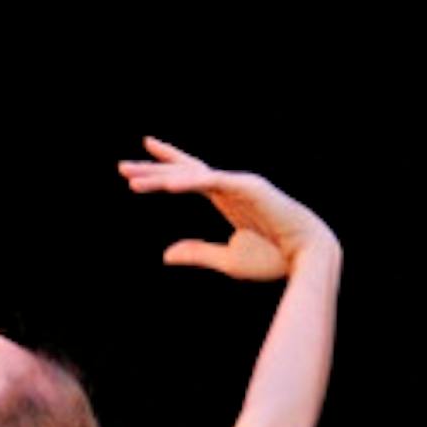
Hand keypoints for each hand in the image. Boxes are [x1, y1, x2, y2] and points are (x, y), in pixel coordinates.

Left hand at [118, 137, 336, 280]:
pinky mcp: (248, 187)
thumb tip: (164, 254)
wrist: (306, 259)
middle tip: (121, 168)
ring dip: (161, 176)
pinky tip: (166, 185)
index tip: (137, 166)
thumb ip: (196, 252)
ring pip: (192, 175)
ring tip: (130, 179)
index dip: (165, 169)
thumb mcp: (226, 259)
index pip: (190, 178)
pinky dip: (189, 182)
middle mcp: (230, 186)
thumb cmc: (273, 260)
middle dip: (152, 169)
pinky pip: (212, 182)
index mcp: (226, 199)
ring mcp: (239, 183)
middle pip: (184, 172)